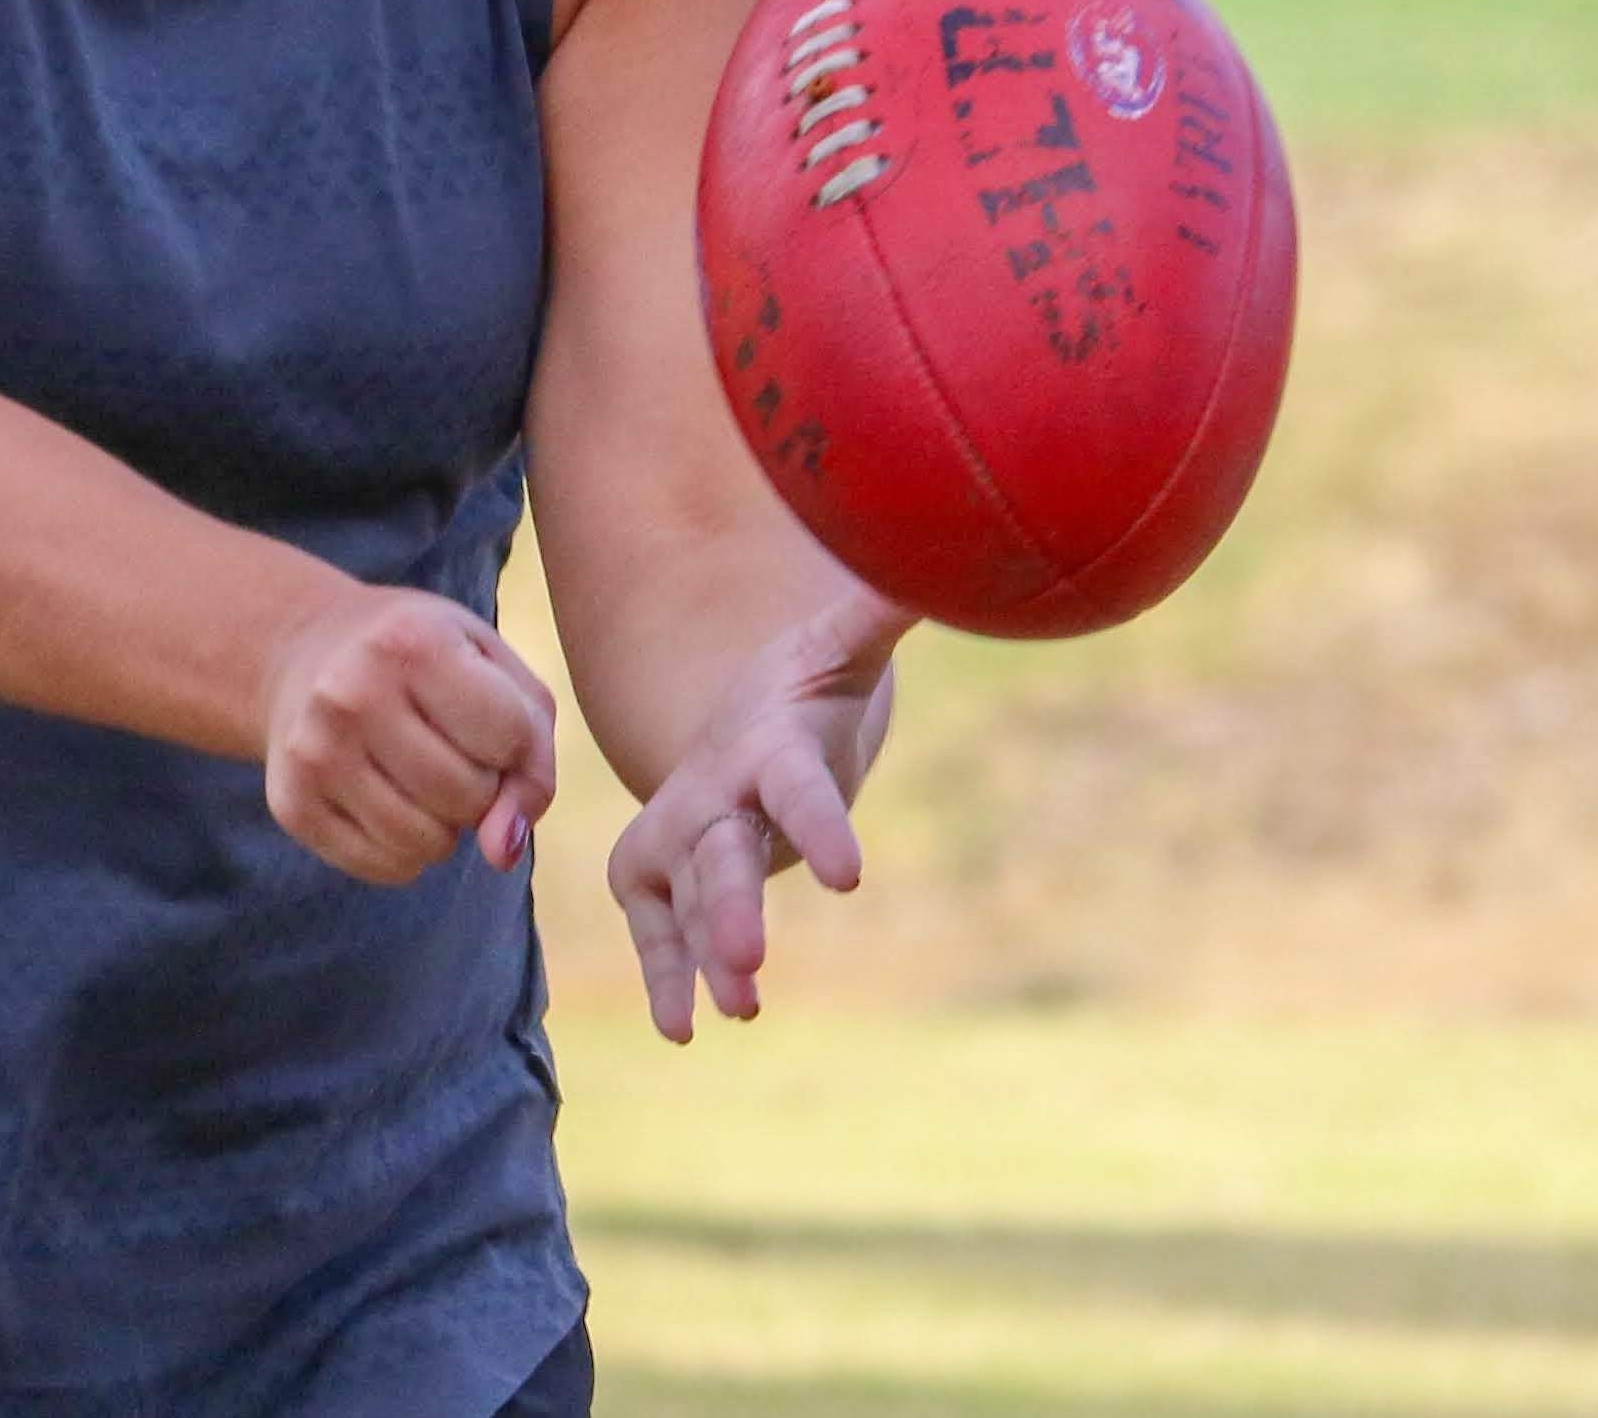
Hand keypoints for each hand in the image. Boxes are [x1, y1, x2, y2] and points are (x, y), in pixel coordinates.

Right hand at [261, 587, 558, 886]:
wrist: (303, 651)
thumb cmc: (420, 657)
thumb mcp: (492, 667)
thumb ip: (530, 755)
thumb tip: (503, 852)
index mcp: (410, 641)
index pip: (510, 737)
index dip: (515, 743)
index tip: (485, 716)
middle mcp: (351, 694)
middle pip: (468, 797)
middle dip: (479, 787)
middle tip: (450, 748)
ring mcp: (314, 752)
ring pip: (428, 844)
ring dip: (446, 825)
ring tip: (422, 776)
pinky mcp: (292, 803)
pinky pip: (387, 867)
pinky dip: (407, 850)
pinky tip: (389, 799)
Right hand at [606, 582, 909, 1041]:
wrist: (739, 707)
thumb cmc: (807, 683)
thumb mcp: (845, 647)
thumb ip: (884, 610)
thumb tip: (943, 566)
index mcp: (770, 740)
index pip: (794, 784)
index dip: (816, 824)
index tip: (849, 878)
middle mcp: (717, 787)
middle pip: (719, 850)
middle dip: (729, 904)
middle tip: (751, 962)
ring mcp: (683, 830)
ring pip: (689, 895)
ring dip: (701, 954)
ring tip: (739, 1012)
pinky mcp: (660, 869)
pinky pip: (654, 924)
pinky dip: (664, 973)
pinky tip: (683, 1030)